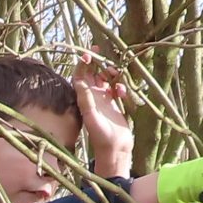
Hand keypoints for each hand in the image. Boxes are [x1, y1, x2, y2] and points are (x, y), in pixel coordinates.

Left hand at [71, 59, 134, 175]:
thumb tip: (80, 81)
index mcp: (84, 99)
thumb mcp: (92, 117)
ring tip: (115, 74)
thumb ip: (86, 100)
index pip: (80, 77)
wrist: (115, 149)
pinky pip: (116, 88)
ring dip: (110, 74)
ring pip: (106, 79)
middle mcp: (92, 98)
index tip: (88, 54)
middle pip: (92, 75)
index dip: (82, 64)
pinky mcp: (114, 104)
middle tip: (103, 54)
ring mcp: (104, 100)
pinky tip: (123, 92)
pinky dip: (120, 86)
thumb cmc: (101, 136)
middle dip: (97, 63)